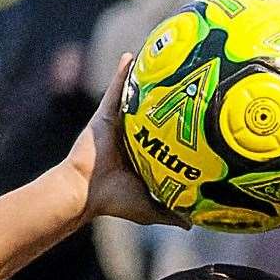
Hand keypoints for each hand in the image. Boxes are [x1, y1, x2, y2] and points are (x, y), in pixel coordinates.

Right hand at [60, 53, 190, 228]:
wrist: (86, 192)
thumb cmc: (115, 201)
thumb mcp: (150, 208)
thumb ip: (171, 213)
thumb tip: (192, 223)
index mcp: (140, 154)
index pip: (161, 136)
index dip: (174, 126)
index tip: (193, 115)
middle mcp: (129, 136)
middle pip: (150, 111)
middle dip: (162, 95)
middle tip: (182, 77)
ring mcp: (117, 123)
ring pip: (133, 95)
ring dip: (143, 77)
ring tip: (159, 57)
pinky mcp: (105, 114)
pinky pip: (116, 88)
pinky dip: (122, 72)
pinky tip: (131, 55)